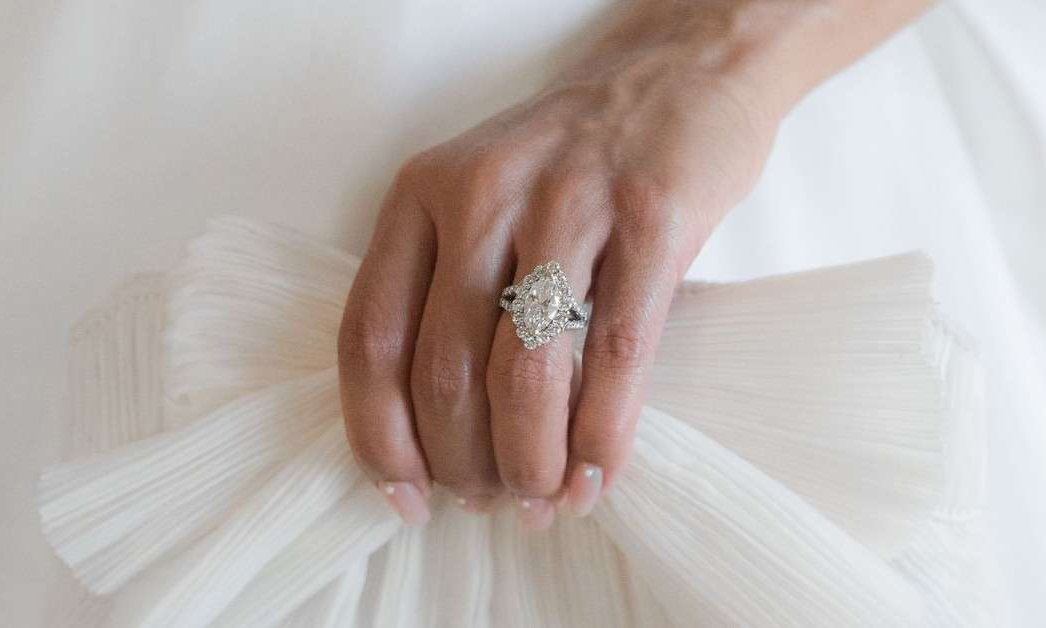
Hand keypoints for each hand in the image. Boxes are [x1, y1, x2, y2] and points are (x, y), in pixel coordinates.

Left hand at [338, 0, 927, 527]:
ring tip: (545, 502)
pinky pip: (616, 353)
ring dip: (532, 462)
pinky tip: (597, 472)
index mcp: (420, 197)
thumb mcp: (478, 198)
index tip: (405, 497)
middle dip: (465, 465)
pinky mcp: (652, 218)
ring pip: (527, 372)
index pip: (369, 338)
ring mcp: (569, 203)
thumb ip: (444, 292)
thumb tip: (436, 436)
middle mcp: (482, 195)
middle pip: (447, 371)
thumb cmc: (570, 163)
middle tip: (491, 503)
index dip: (380, 437)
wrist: (676, 78)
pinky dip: (603, 432)